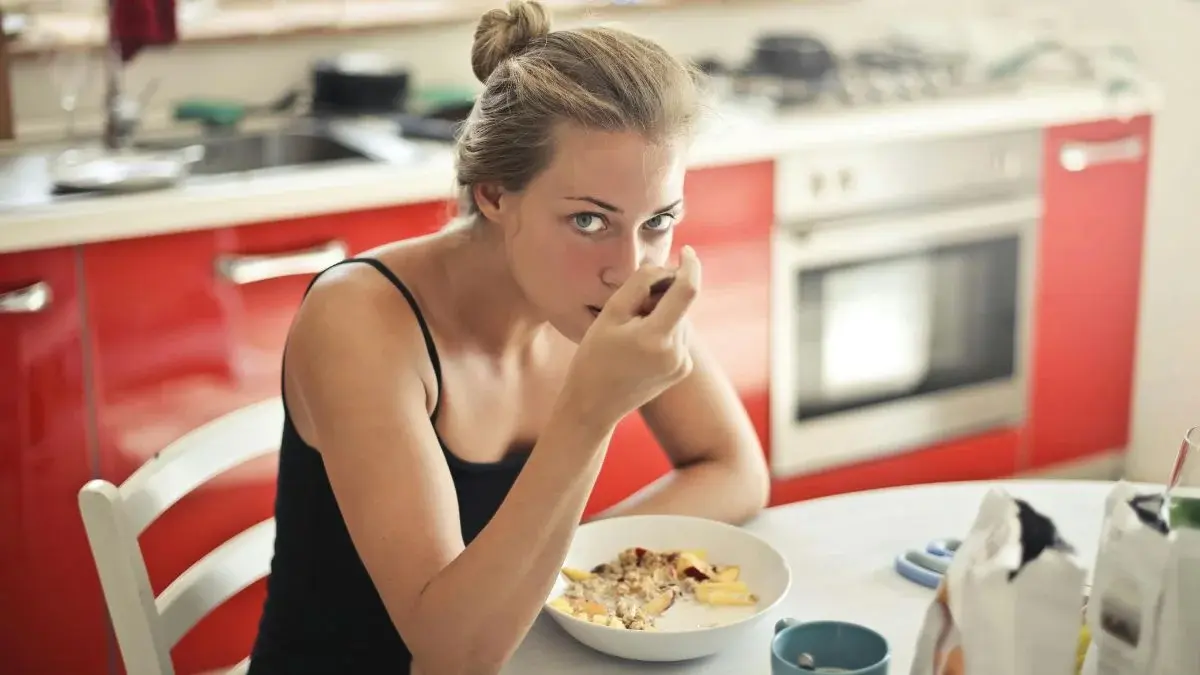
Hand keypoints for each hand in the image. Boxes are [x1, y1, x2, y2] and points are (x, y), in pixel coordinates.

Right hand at [562, 245, 701, 426]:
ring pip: (680, 319)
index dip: (689, 266)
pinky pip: (678, 336)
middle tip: (630, 311)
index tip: (687, 251)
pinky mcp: (683, 369)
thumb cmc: (595, 356)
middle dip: (662, 296)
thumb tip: (666, 267)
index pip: (687, 290)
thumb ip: (641, 283)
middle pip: (680, 305)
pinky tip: (640, 347)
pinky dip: (664, 331)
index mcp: (657, 337)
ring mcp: (682, 363)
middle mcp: (677, 352)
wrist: (594, 404)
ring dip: (662, 314)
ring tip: (631, 334)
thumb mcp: (611, 313)